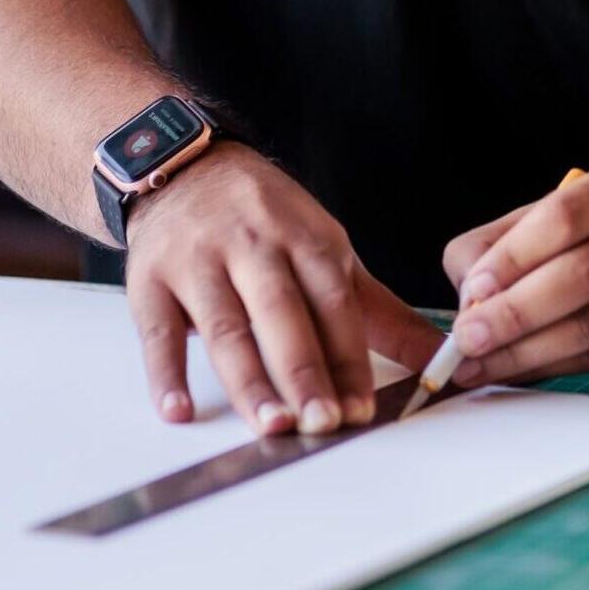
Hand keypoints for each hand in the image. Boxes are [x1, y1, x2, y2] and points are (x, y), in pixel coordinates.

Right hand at [125, 142, 442, 434]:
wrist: (181, 166)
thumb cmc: (264, 219)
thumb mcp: (326, 250)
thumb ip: (380, 312)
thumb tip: (439, 359)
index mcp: (308, 241)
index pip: (334, 305)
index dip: (349, 359)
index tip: (362, 408)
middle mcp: (254, 247)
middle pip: (282, 314)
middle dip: (303, 370)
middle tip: (322, 422)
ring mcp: (198, 261)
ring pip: (225, 326)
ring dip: (248, 379)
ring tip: (271, 424)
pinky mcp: (149, 279)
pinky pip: (157, 330)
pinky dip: (165, 373)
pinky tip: (179, 410)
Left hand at [441, 161, 588, 386]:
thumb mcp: (555, 218)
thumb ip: (500, 243)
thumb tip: (469, 296)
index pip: (565, 216)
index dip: (514, 256)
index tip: (473, 290)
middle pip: (583, 274)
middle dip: (515, 312)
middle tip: (467, 338)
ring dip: (526, 351)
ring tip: (479, 364)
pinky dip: (552, 368)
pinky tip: (517, 372)